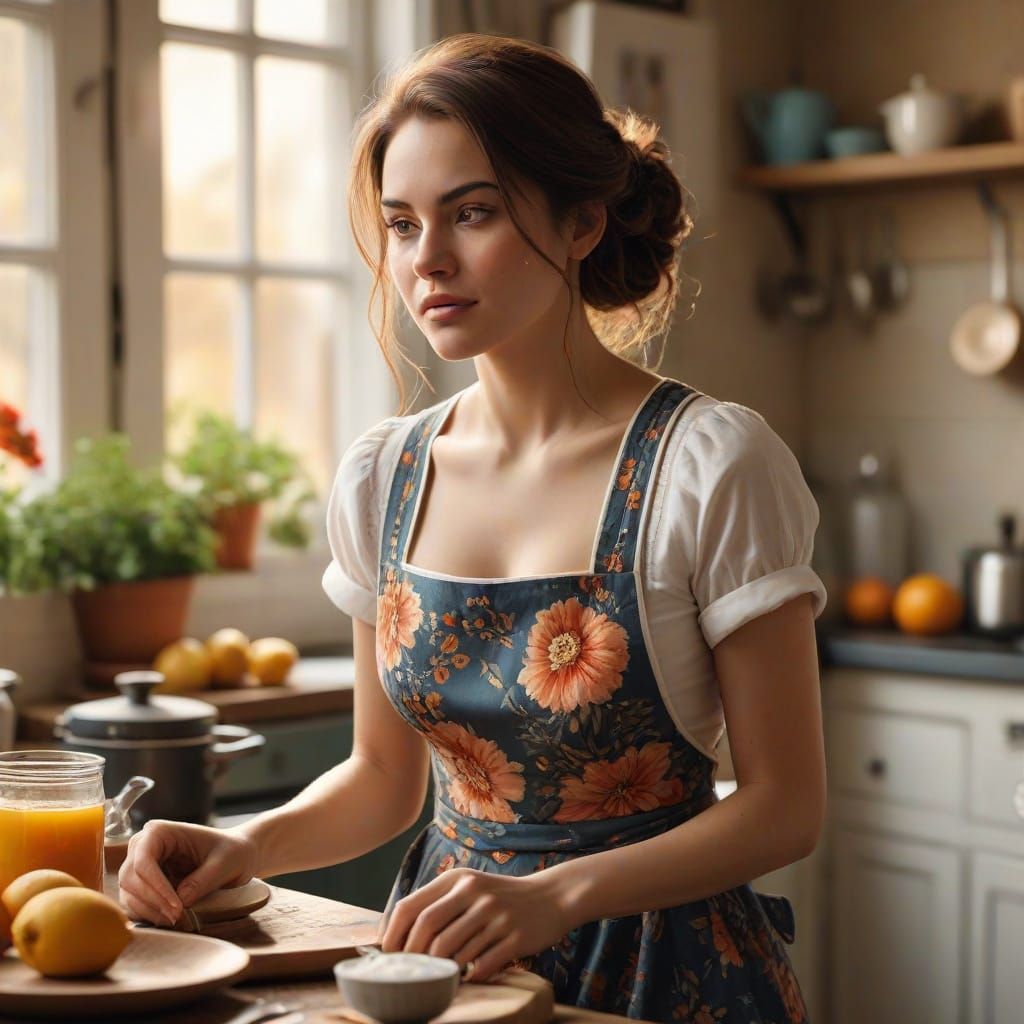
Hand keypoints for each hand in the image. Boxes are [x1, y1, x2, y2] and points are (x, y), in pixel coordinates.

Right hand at [118, 819, 257, 925]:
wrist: (236, 856)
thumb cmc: (232, 851)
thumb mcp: (224, 863)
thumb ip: (202, 880)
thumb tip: (180, 901)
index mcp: (160, 831)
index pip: (144, 861)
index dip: (156, 886)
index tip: (177, 907)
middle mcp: (143, 846)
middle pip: (130, 879)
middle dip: (152, 901)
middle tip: (177, 918)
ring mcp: (140, 866)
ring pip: (128, 894)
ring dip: (149, 911)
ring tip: (176, 920)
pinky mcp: (143, 884)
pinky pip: (134, 903)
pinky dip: (148, 914)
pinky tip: (169, 919)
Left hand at [379, 868, 573, 982]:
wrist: (551, 897)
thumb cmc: (500, 898)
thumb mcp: (470, 887)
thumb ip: (439, 903)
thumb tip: (397, 935)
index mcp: (457, 879)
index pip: (411, 906)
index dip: (393, 935)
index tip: (388, 956)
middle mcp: (474, 893)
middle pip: (427, 928)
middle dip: (413, 956)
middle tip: (411, 973)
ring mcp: (495, 915)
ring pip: (452, 951)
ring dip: (442, 970)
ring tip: (440, 977)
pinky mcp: (515, 937)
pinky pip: (482, 965)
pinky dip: (470, 976)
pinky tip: (469, 977)